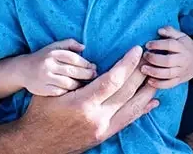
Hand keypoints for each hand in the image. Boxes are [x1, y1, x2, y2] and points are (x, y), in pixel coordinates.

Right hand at [16, 46, 158, 152]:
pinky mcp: (104, 135)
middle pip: (126, 92)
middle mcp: (97, 118)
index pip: (112, 80)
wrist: (37, 143)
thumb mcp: (51, 90)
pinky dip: (141, 110)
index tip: (136, 50)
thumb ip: (73, 77)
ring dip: (146, 91)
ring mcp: (102, 129)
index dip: (127, 64)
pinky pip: (128, 121)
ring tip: (155, 75)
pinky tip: (152, 102)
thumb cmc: (40, 112)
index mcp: (82, 104)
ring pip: (132, 108)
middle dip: (140, 73)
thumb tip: (94, 65)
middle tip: (148, 57)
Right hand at [18, 39, 96, 96]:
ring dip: (79, 85)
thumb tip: (84, 47)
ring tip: (86, 84)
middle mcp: (48, 65)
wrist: (23, 70)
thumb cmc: (43, 57)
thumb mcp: (54, 47)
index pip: (73, 58)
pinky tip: (75, 92)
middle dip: (86, 74)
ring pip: (68, 83)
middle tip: (94, 76)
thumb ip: (69, 44)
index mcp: (52, 53)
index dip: (86, 63)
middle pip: (72, 71)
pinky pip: (60, 92)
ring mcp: (45, 78)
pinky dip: (69, 93)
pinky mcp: (43, 89)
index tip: (94, 67)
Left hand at [142, 27, 192, 88]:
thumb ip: (170, 31)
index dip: (157, 44)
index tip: (147, 44)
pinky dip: (159, 84)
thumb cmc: (186, 46)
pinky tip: (149, 81)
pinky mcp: (179, 80)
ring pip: (168, 74)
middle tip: (144, 56)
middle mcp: (183, 60)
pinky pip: (169, 84)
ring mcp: (181, 71)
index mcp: (182, 47)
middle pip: (168, 61)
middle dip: (154, 59)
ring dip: (154, 72)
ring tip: (143, 69)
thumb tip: (159, 30)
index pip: (170, 45)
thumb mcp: (181, 35)